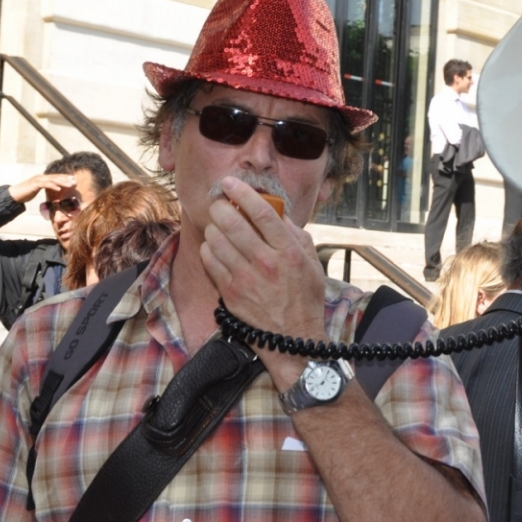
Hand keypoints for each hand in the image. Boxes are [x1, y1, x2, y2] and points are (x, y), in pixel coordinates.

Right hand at [7, 173, 76, 203]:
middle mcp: (41, 177)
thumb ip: (44, 188)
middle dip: (66, 179)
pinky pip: (46, 184)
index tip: (73, 180)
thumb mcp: (37, 189)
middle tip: (74, 182)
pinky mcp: (35, 184)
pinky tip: (59, 188)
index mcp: (42, 178)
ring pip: (52, 180)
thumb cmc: (26, 193)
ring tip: (70, 185)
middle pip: (56, 177)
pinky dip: (53, 186)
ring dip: (62, 182)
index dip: (64, 178)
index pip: (55, 177)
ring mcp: (38, 179)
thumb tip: (52, 190)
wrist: (15, 194)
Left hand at [200, 175, 326, 387]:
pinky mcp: (230, 292)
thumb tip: (276, 212)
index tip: (230, 182)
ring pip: (216, 239)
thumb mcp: (312, 261)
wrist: (293, 339)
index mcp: (289, 251)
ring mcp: (246, 278)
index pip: (262, 213)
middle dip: (220, 206)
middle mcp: (267, 262)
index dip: (242, 193)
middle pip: (233, 222)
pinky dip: (209, 248)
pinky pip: (209, 260)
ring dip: (213, 227)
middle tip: (219, 202)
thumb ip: (295, 234)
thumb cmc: (304, 297)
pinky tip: (215, 247)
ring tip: (218, 226)